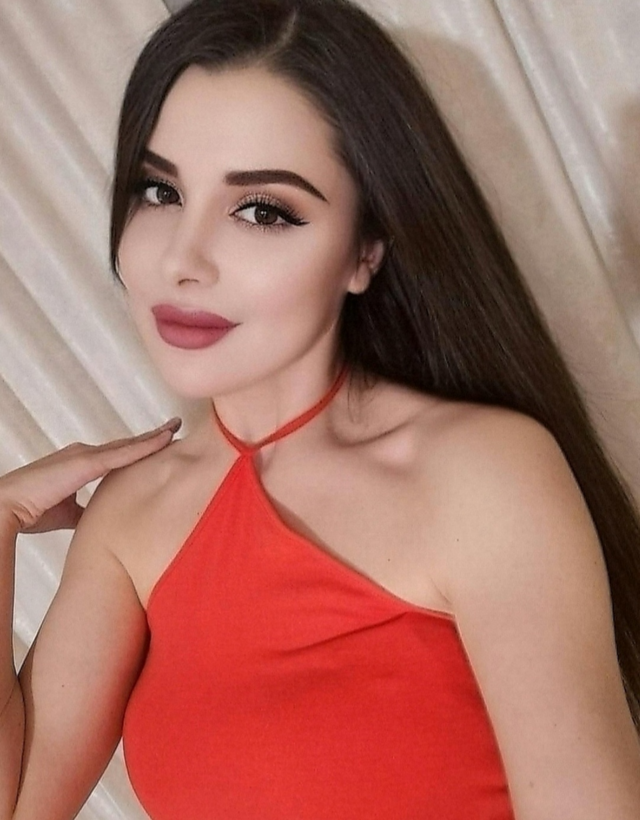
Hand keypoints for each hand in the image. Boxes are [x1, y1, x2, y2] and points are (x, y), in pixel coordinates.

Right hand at [0, 418, 181, 533]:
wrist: (9, 506)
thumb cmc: (31, 510)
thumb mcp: (68, 512)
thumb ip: (87, 512)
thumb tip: (104, 522)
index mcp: (82, 464)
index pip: (117, 455)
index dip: (138, 449)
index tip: (158, 444)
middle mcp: (86, 454)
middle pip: (127, 445)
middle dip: (151, 437)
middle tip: (174, 427)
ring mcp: (87, 455)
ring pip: (129, 444)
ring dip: (154, 436)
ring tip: (175, 427)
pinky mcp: (88, 462)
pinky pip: (125, 453)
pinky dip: (147, 445)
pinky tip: (165, 439)